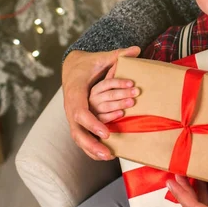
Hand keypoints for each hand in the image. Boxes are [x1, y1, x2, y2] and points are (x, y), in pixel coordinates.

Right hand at [62, 46, 139, 160]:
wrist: (71, 67)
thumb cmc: (88, 64)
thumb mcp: (100, 58)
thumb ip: (118, 55)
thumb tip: (136, 49)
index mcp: (75, 93)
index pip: (81, 112)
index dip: (93, 124)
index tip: (106, 133)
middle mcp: (71, 107)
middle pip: (77, 130)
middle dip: (91, 143)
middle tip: (108, 153)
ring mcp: (72, 116)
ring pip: (78, 137)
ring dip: (92, 149)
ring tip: (108, 157)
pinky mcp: (76, 120)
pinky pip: (81, 137)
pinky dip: (91, 148)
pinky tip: (104, 156)